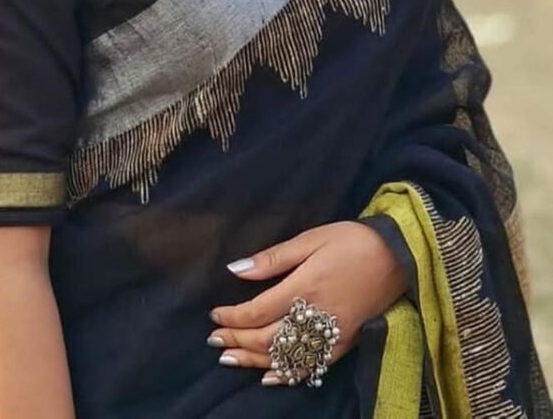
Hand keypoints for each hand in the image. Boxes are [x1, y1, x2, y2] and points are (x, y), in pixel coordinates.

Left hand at [209, 222, 407, 386]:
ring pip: (285, 357)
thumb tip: (235, 269)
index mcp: (304, 287)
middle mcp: (315, 316)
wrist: (399, 255)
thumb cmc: (352, 240)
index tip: (215, 315)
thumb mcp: (311, 238)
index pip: (257, 312)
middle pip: (267, 338)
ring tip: (230, 359)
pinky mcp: (346, 342)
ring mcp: (331, 334)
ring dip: (254, 360)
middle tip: (215, 340)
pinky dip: (288, 374)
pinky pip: (312, 366)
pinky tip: (271, 377)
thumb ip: (273, 258)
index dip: (233, 317)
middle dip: (237, 341)